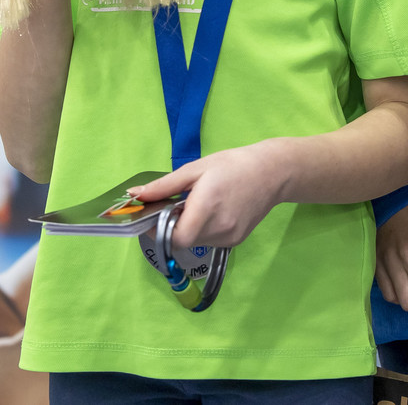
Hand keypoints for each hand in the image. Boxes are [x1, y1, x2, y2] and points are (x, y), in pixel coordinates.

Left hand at [128, 140, 288, 249]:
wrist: (273, 173)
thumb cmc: (232, 165)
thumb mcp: (196, 169)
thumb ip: (164, 186)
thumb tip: (134, 195)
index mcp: (206, 208)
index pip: (175, 237)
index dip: (160, 231)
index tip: (156, 216)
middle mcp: (219, 228)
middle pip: (183, 241)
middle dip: (174, 226)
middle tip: (179, 205)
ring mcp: (229, 238)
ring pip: (196, 242)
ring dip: (190, 228)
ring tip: (200, 205)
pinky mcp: (236, 241)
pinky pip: (210, 241)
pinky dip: (204, 230)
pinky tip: (215, 212)